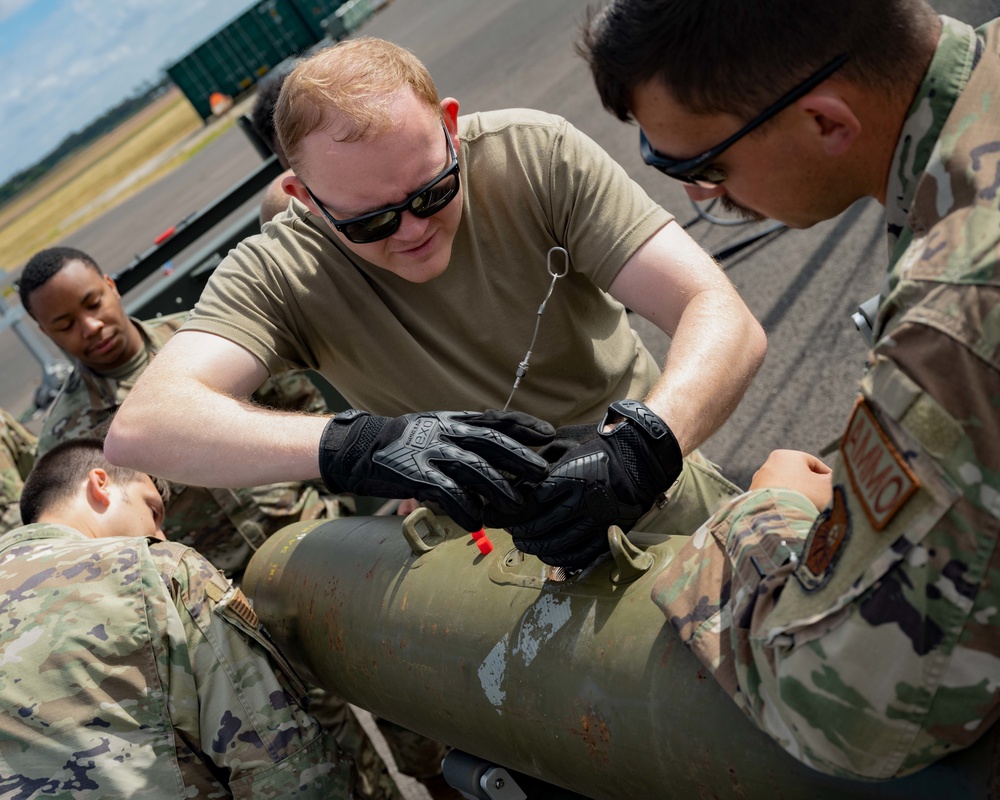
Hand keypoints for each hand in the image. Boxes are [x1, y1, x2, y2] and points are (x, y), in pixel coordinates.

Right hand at [318, 409, 554, 530]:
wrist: (361, 448)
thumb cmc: (405, 442)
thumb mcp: (437, 428)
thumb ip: (466, 435)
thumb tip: (501, 450)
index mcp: (454, 420)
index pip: (496, 419)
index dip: (524, 424)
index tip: (549, 434)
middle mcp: (446, 432)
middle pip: (492, 443)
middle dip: (520, 459)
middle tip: (543, 474)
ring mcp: (431, 453)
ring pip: (474, 470)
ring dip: (498, 491)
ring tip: (516, 508)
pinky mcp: (416, 475)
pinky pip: (447, 494)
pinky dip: (465, 510)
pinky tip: (476, 522)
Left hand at [486, 400, 682, 568]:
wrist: (638, 460)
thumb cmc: (597, 451)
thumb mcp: (565, 448)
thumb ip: (540, 465)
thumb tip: (513, 482)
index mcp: (568, 478)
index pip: (529, 503)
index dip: (509, 512)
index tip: (496, 515)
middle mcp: (581, 502)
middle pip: (538, 526)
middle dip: (518, 531)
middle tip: (509, 531)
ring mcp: (595, 521)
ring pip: (555, 544)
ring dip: (534, 547)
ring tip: (524, 544)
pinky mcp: (606, 533)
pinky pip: (578, 554)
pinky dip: (558, 558)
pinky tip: (547, 555)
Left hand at [750, 449, 831, 509]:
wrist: (775, 517)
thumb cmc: (801, 496)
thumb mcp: (827, 485)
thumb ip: (834, 479)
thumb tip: (839, 479)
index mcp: (785, 456)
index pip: (812, 463)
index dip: (827, 475)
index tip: (835, 485)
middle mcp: (768, 466)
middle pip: (798, 476)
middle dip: (812, 488)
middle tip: (825, 499)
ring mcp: (759, 483)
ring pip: (787, 489)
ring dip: (799, 497)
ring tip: (810, 510)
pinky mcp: (753, 498)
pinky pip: (776, 500)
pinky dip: (786, 505)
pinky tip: (795, 515)